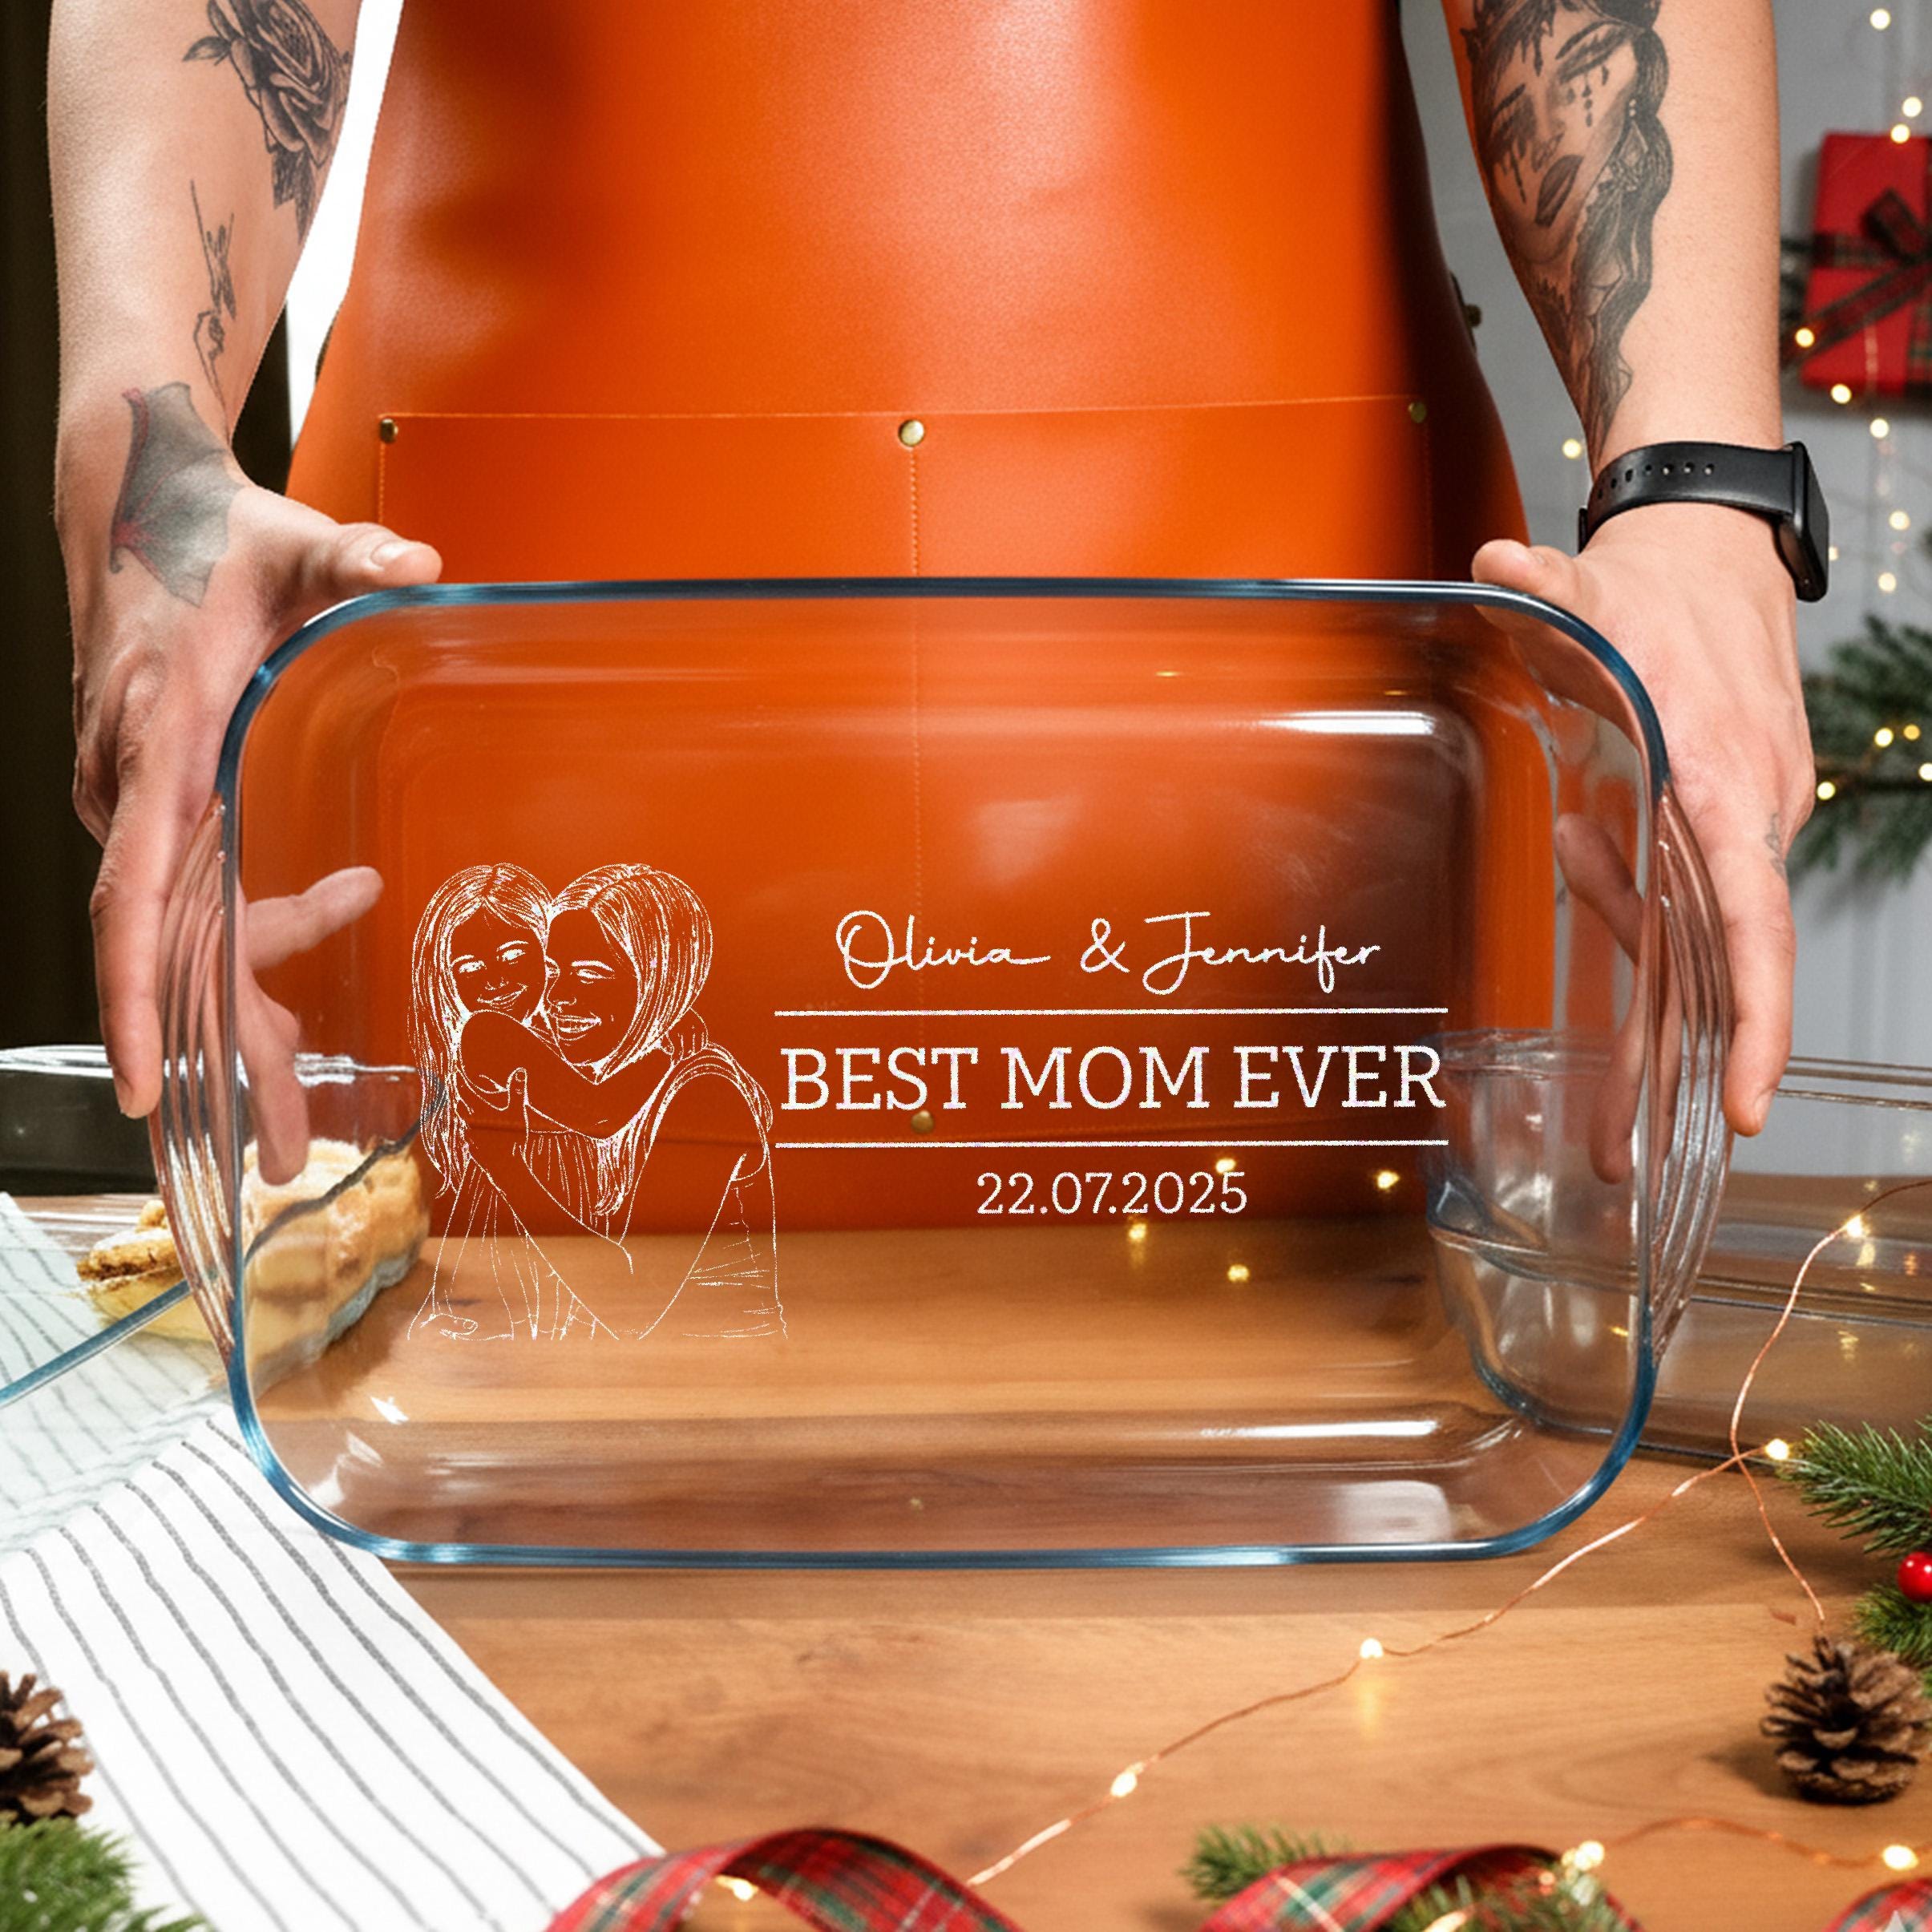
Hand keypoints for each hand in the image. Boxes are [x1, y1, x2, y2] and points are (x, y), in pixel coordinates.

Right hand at [64, 452, 440, 1117]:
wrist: (140, 512)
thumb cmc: (211, 538)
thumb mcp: (291, 540)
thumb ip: (350, 559)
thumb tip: (414, 567)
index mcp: (163, 743)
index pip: (137, 894)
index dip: (137, 994)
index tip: (149, 1084)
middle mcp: (141, 792)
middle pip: (169, 951)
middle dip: (222, 1057)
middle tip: (286, 1155)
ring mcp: (144, 805)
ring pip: (185, 937)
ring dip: (241, 1021)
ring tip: (298, 1117)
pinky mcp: (160, 805)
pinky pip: (195, 900)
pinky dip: (250, 944)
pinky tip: (318, 940)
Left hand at [1473, 502, 1812, 1135]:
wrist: (1713, 549)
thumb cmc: (1661, 584)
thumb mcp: (1594, 590)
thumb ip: (1543, 591)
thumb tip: (1495, 565)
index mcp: (1725, 781)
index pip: (1754, 921)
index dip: (1756, 1017)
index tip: (1745, 1103)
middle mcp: (1747, 815)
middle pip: (1713, 956)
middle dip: (1674, 1064)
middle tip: (1614, 1152)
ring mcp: (1740, 821)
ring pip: (1697, 939)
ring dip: (1653, 1019)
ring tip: (1603, 1110)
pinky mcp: (1719, 819)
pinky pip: (1693, 904)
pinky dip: (1646, 941)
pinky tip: (1604, 963)